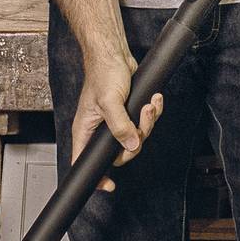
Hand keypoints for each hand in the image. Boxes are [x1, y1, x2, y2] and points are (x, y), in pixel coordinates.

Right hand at [70, 52, 162, 192]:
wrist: (114, 54)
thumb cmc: (102, 73)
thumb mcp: (110, 101)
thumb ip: (120, 126)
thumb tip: (131, 144)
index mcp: (87, 130)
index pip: (85, 161)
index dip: (96, 177)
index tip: (109, 186)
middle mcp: (100, 130)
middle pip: (121, 152)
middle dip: (136, 140)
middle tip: (141, 123)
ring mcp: (116, 122)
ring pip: (136, 138)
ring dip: (148, 123)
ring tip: (150, 106)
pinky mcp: (129, 114)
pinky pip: (144, 123)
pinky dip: (152, 113)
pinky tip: (154, 100)